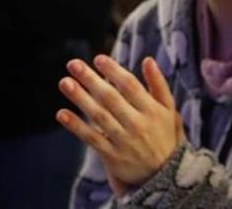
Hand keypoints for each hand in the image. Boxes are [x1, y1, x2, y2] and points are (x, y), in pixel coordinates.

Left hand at [57, 56, 182, 196]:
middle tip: (73, 64)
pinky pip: (91, 138)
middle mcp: (138, 123)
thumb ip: (158, 84)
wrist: (164, 173)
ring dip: (80, 99)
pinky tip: (62, 113)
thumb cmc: (164, 135)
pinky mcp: (111, 155)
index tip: (98, 58)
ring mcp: (123, 140)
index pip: (130, 85)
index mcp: (152, 110)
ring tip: (65, 83)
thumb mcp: (169, 110)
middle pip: (110, 98)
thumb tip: (148, 60)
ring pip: (98, 116)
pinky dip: (76, 126)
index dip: (114, 70)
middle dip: (91, 79)